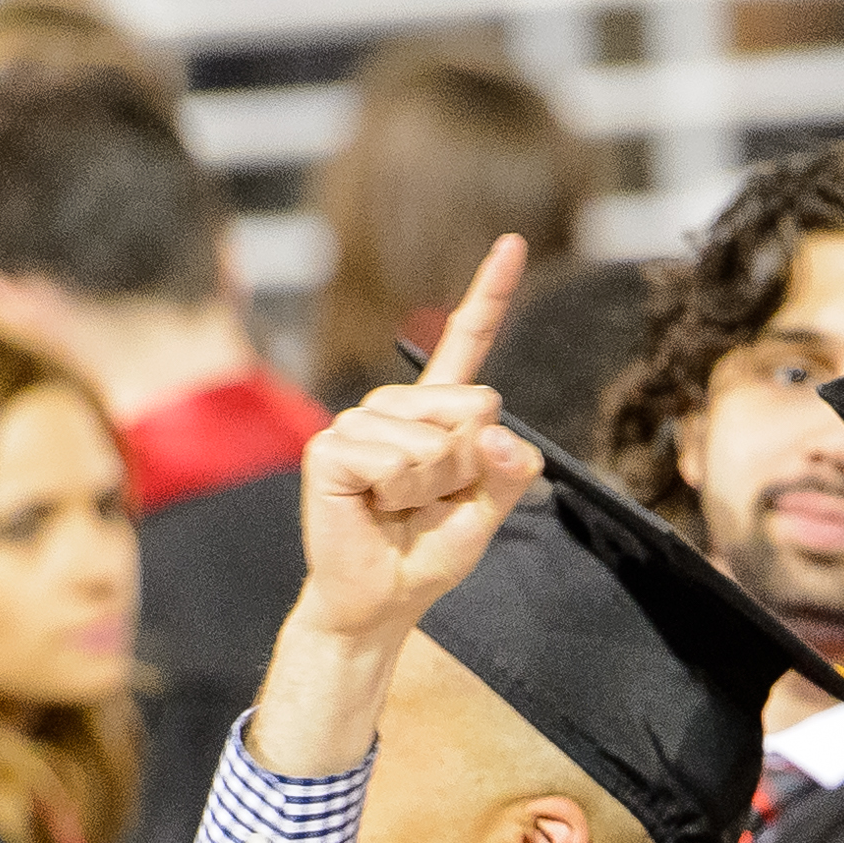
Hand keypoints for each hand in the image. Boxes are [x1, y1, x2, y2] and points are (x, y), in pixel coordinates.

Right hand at [285, 234, 538, 647]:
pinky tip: (373, 507)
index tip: (513, 242)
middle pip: (474, 405)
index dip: (489, 293)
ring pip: (435, 441)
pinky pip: (395, 459)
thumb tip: (496, 431)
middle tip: (432, 500)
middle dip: (468, 465)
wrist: (377, 600)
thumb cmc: (426, 554)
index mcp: (434, 413)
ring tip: (399, 508)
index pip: (466, 343)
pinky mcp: (329, 449)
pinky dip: (398, 493)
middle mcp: (394, 408)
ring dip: (431, 488)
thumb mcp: (485, 514)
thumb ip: (507, 472)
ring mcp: (356, 423)